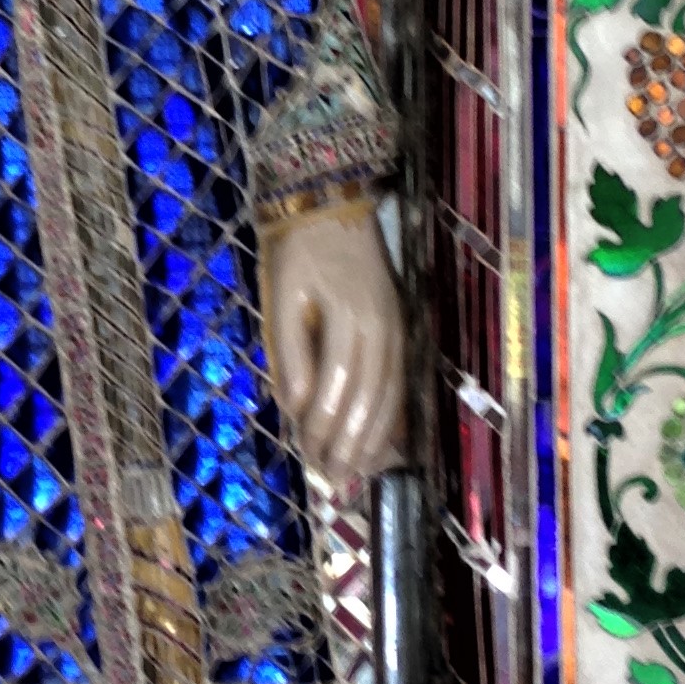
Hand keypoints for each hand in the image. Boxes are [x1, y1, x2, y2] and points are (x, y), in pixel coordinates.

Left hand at [262, 205, 404, 484]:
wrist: (334, 205)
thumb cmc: (298, 251)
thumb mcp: (282, 295)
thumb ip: (291, 352)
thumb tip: (297, 407)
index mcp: (351, 320)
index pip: (338, 390)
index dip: (325, 429)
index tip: (309, 458)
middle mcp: (383, 330)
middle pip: (369, 399)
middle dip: (351, 444)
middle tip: (333, 478)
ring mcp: (398, 329)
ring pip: (391, 395)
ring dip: (375, 438)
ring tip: (357, 469)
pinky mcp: (402, 328)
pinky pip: (402, 381)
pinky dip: (394, 415)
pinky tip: (387, 439)